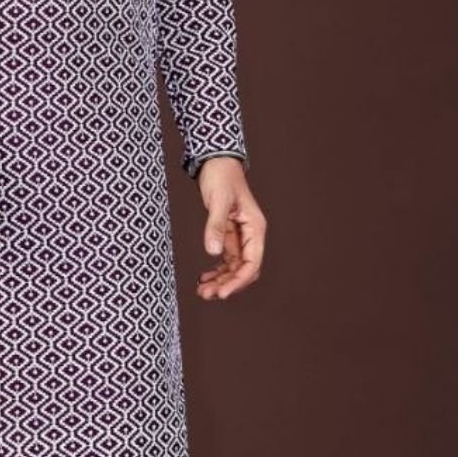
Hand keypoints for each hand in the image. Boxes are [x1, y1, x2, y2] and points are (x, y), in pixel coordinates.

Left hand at [195, 157, 264, 300]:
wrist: (216, 162)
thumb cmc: (222, 177)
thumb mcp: (218, 201)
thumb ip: (215, 226)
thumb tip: (212, 251)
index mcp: (255, 228)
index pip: (252, 263)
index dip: (238, 281)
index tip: (222, 293)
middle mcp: (250, 235)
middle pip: (244, 269)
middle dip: (227, 284)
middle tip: (207, 294)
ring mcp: (239, 236)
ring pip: (234, 267)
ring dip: (220, 280)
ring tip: (202, 290)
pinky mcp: (228, 234)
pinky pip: (225, 259)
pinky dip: (216, 270)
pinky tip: (203, 277)